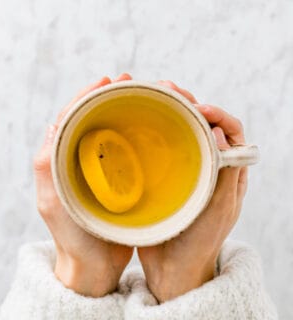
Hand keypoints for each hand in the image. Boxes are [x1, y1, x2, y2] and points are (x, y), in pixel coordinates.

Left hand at [33, 74, 133, 296]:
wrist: (95, 265)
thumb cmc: (73, 237)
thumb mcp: (53, 202)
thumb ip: (46, 165)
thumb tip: (53, 123)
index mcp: (63, 160)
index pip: (73, 118)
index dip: (88, 95)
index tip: (108, 80)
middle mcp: (82, 161)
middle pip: (95, 120)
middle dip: (111, 98)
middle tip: (130, 82)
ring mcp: (102, 170)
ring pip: (113, 132)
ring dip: (127, 113)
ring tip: (146, 97)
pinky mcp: (120, 181)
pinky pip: (128, 152)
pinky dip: (138, 136)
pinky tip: (152, 128)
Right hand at [138, 80, 246, 302]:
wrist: (175, 266)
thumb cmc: (201, 241)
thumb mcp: (219, 208)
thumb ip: (226, 173)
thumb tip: (220, 132)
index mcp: (227, 171)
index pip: (230, 130)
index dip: (217, 114)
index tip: (198, 107)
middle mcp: (207, 165)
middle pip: (204, 125)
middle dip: (190, 105)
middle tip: (170, 93)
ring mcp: (183, 169)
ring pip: (181, 132)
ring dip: (170, 113)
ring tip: (154, 100)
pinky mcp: (163, 176)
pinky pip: (161, 148)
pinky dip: (153, 132)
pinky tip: (140, 125)